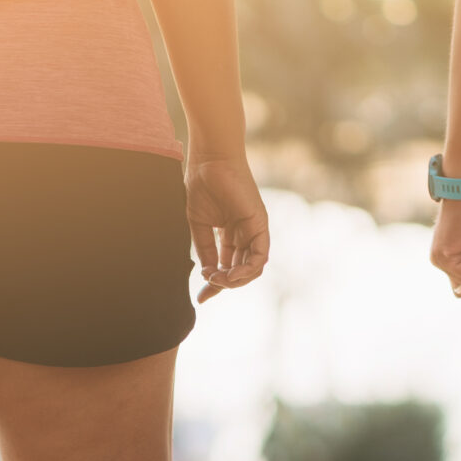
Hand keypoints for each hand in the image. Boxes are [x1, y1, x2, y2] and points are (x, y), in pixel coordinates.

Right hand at [186, 156, 270, 300]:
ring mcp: (254, 230)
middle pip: (240, 271)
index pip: (227, 267)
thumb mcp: (199, 226)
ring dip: (235, 281)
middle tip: (209, 285)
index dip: (215, 285)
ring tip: (219, 280)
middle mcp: (245, 235)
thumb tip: (208, 275)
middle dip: (224, 284)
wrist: (208, 162)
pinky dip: (247, 271)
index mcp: (230, 235)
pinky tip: (230, 275)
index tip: (201, 298)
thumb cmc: (201, 185)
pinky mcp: (260, 225)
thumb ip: (206, 250)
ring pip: (253, 269)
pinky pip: (260, 257)